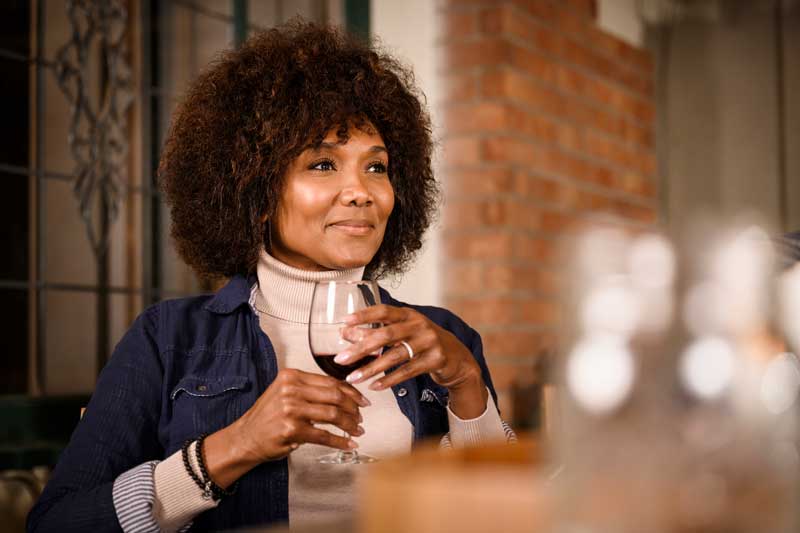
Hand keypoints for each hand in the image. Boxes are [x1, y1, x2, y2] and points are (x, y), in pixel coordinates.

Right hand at [204, 368, 369, 486]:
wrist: (245, 438)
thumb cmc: (268, 416)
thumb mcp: (286, 393)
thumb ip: (310, 390)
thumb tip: (345, 394)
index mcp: (291, 376)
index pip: (330, 381)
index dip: (351, 391)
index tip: (362, 400)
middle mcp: (291, 389)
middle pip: (334, 396)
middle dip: (353, 408)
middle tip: (361, 417)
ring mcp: (291, 409)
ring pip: (332, 415)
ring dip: (349, 424)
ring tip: (357, 430)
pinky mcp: (291, 430)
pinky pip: (324, 435)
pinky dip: (340, 441)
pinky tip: (348, 444)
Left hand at [334, 305, 484, 395]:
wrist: (457, 357)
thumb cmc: (422, 342)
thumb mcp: (401, 333)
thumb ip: (375, 332)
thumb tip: (345, 333)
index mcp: (408, 314)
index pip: (383, 311)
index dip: (364, 315)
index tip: (344, 321)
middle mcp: (419, 325)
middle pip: (386, 335)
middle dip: (361, 347)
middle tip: (340, 359)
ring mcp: (429, 342)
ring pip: (395, 356)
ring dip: (371, 368)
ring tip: (353, 378)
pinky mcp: (436, 360)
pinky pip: (408, 371)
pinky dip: (389, 380)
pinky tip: (374, 386)